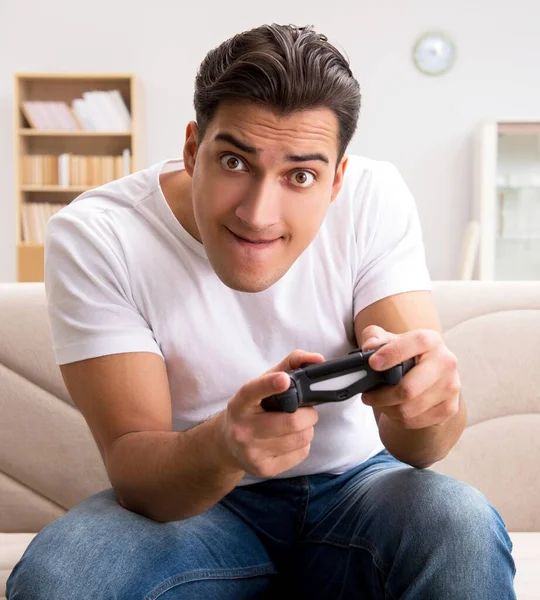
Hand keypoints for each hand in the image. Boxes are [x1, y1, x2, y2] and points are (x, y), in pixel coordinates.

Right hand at [219, 349, 324, 477]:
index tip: (284, 380)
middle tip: (306, 410)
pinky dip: (303, 444)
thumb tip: (318, 359)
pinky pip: (301, 453)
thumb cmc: (252, 408)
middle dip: (308, 414)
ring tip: (297, 424)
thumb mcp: (262, 384)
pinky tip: (290, 439)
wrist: (228, 444)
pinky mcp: (264, 469)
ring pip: (300, 438)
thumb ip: (289, 365)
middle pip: (291, 422)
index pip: (253, 391)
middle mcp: (242, 429)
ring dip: (308, 429)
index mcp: (240, 403)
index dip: (270, 385)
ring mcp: (252, 452)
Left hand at [360, 325, 460, 429]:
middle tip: (367, 396)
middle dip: (381, 395)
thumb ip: (375, 336)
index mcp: (431, 340)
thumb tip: (369, 347)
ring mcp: (450, 386)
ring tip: (379, 402)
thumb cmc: (405, 354)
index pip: (415, 343)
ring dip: (387, 408)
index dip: (392, 354)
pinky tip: (394, 408)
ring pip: (409, 409)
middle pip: (409, 388)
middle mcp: (446, 362)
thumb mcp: (389, 339)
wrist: (430, 373)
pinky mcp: (450, 407)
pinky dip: (398, 418)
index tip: (372, 363)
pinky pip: (415, 421)